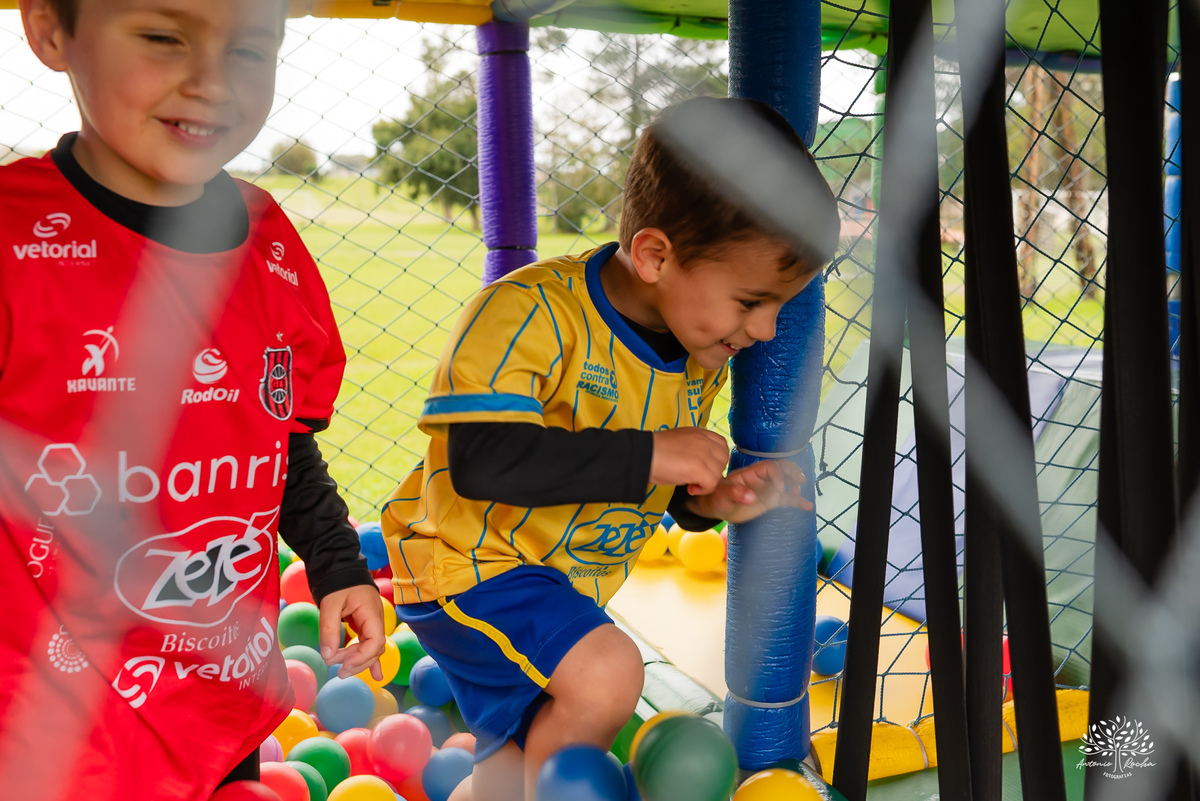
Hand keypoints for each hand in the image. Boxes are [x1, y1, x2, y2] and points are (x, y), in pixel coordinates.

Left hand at [319, 584, 385, 680]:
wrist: (341, 567)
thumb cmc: (337, 583)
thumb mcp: (330, 604)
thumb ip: (328, 629)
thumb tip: (327, 656)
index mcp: (371, 612)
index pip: (376, 641)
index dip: (362, 657)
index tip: (344, 665)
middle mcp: (376, 619)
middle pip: (374, 648)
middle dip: (357, 662)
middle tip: (338, 671)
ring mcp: (372, 623)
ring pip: (371, 648)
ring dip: (358, 661)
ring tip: (342, 671)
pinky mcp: (365, 625)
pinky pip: (369, 644)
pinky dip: (369, 659)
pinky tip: (375, 675)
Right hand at [649, 427, 729, 493]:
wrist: (644, 455)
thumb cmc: (655, 450)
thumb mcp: (680, 440)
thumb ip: (693, 445)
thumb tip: (698, 460)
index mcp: (700, 432)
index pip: (721, 445)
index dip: (714, 458)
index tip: (701, 466)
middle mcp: (705, 441)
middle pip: (723, 459)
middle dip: (713, 471)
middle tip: (696, 477)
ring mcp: (705, 454)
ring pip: (718, 473)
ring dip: (706, 482)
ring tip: (690, 484)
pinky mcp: (701, 469)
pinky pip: (711, 484)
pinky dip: (702, 490)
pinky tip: (689, 489)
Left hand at [686, 459, 812, 523]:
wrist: (717, 506)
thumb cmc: (718, 497)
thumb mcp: (723, 495)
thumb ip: (736, 494)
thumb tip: (751, 497)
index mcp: (752, 473)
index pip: (770, 467)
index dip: (777, 475)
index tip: (779, 488)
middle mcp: (763, 479)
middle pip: (782, 469)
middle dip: (793, 472)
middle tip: (800, 480)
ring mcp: (768, 489)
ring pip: (787, 483)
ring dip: (796, 486)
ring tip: (798, 493)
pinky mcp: (771, 501)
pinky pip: (787, 499)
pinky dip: (797, 502)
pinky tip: (807, 506)